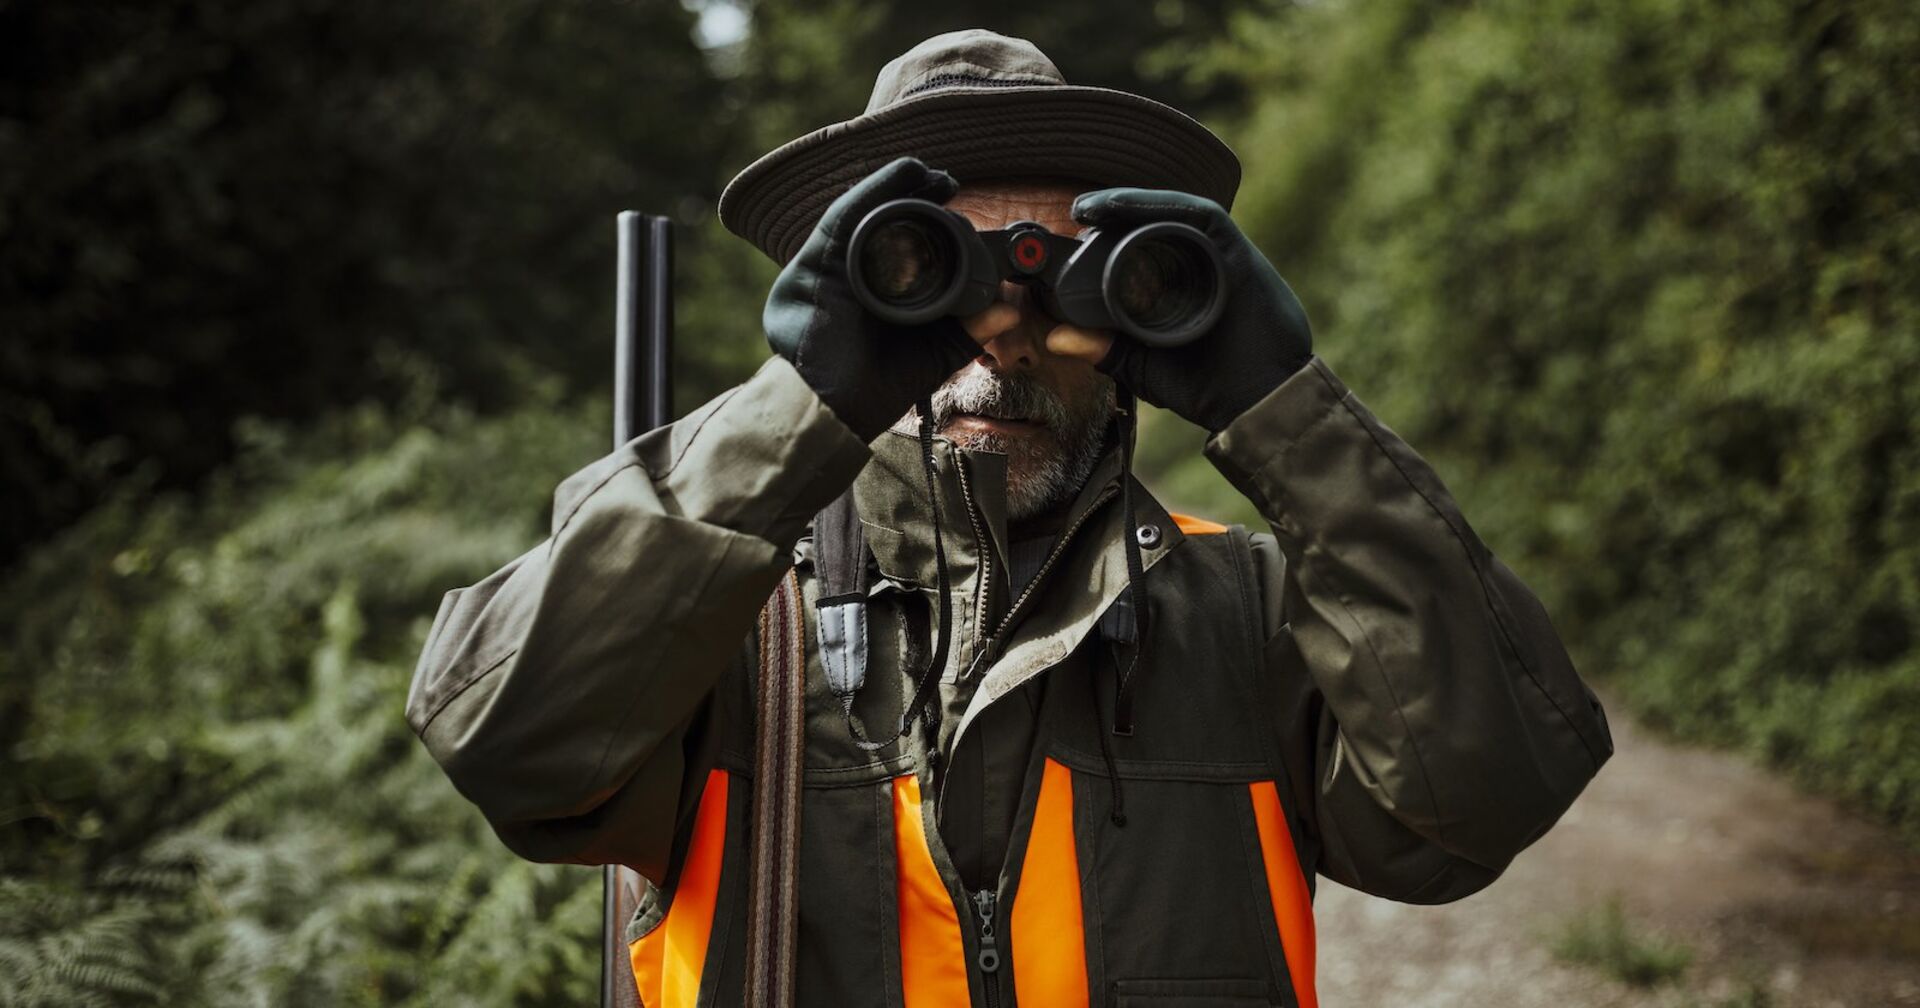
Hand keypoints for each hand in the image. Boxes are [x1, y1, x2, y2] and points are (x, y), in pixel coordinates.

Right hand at [764, 157, 981, 442]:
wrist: (837, 413)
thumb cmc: (876, 386)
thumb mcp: (936, 351)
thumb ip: (969, 329)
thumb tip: (1011, 311)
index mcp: (874, 290)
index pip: (899, 241)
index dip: (926, 218)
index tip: (953, 199)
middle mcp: (848, 274)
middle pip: (878, 221)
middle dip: (910, 195)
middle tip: (944, 180)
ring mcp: (828, 269)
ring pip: (860, 214)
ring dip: (891, 187)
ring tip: (921, 170)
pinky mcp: (814, 269)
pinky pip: (841, 223)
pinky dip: (869, 196)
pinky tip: (895, 180)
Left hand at [1046, 189, 1313, 432]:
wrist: (1258, 405)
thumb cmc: (1208, 387)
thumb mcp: (1141, 364)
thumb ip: (1102, 348)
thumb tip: (1054, 338)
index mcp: (1180, 286)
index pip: (1140, 246)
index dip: (1105, 234)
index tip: (1069, 235)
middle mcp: (1200, 264)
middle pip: (1153, 223)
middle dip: (1113, 214)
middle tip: (1077, 213)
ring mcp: (1218, 256)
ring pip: (1171, 212)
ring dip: (1129, 203)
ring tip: (1090, 205)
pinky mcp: (1236, 251)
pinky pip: (1197, 214)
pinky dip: (1159, 205)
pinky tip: (1124, 205)